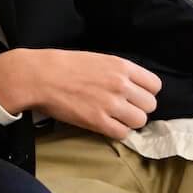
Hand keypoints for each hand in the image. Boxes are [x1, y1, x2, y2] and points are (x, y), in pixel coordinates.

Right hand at [0, 48, 159, 139]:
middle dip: (137, 108)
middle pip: (150, 105)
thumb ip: (117, 72)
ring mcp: (110, 103)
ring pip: (139, 121)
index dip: (145, 93)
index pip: (155, 85)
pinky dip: (116, 132)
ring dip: (128, 122)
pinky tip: (105, 126)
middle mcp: (121, 85)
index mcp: (122, 66)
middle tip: (122, 109)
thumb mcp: (96, 59)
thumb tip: (130, 87)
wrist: (37, 76)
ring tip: (113, 119)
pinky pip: (122, 133)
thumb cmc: (61, 65)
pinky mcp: (97, 121)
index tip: (133, 96)